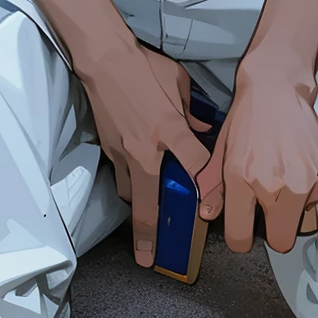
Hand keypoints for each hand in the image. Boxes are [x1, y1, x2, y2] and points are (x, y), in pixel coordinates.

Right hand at [78, 42, 211, 268]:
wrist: (104, 59)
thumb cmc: (144, 65)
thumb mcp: (177, 81)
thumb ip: (192, 110)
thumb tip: (203, 129)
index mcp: (168, 129)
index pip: (194, 166)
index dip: (208, 188)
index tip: (213, 207)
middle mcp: (145, 149)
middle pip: (148, 202)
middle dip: (148, 234)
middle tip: (148, 259)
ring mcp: (123, 152)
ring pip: (130, 193)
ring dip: (139, 206)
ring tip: (145, 222)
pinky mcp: (108, 148)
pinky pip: (119, 175)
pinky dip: (127, 183)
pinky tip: (134, 182)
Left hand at [196, 58, 317, 254]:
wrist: (275, 85)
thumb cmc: (249, 116)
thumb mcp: (223, 150)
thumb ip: (214, 186)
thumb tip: (208, 215)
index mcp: (241, 178)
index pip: (240, 239)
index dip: (242, 236)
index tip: (248, 226)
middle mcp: (272, 184)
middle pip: (280, 241)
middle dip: (276, 227)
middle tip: (274, 205)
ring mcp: (304, 180)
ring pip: (306, 228)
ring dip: (301, 212)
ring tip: (293, 184)